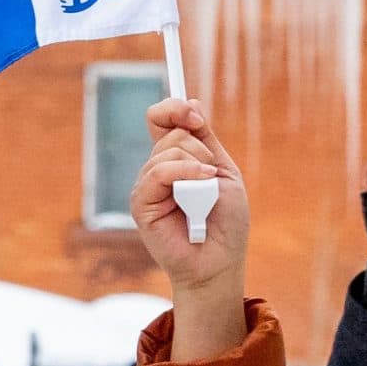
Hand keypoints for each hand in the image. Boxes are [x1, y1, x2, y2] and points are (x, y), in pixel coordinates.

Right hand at [130, 97, 249, 362]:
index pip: (161, 119)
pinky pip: (157, 173)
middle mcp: (157, 171)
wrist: (220, 262)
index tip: (197, 116)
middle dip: (199, 149)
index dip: (175, 109)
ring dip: (196, 166)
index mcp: (175, 160)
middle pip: (170, 133)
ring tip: (206, 194)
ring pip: (166, 151)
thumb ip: (205, 139)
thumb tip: (190, 102)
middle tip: (212, 176)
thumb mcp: (223, 171)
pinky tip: (198, 189)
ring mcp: (147, 187)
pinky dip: (182, 174)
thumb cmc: (225, 224)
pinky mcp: (141, 204)